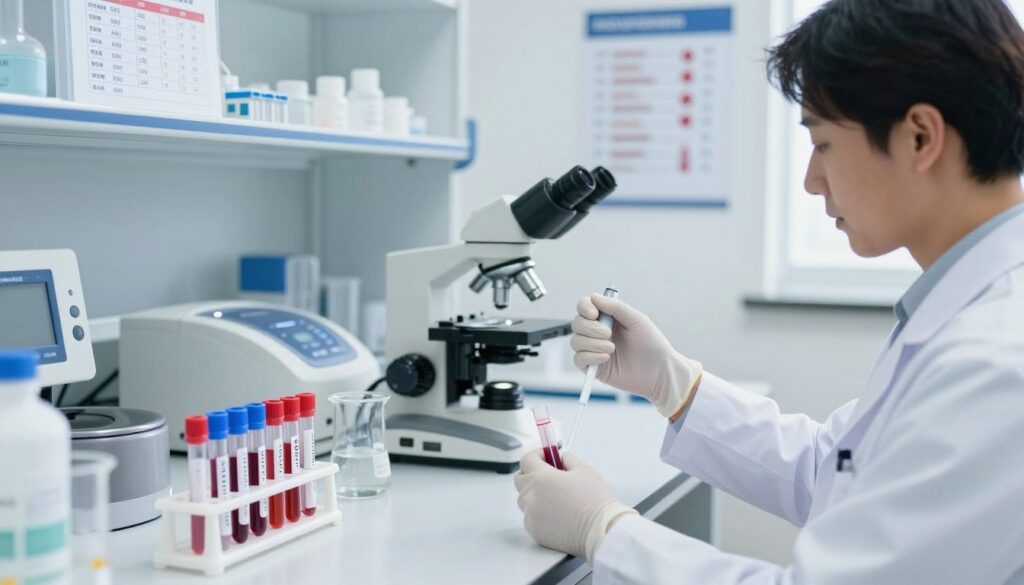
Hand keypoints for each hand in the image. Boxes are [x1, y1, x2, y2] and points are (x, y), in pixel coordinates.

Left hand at [514, 449, 636, 561]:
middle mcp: (531, 496)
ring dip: (535, 494)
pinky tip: (556, 514)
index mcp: (541, 478)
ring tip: (555, 497)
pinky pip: (530, 517)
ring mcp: (531, 516)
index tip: (547, 456)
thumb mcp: (584, 470)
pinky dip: (538, 513)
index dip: (537, 455)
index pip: (526, 460)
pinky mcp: (534, 531)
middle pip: (521, 479)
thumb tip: (561, 458)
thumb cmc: (595, 500)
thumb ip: (568, 459)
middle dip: (532, 474)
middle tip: (550, 475)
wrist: (601, 531)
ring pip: (525, 500)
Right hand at [571, 293, 702, 417]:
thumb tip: (593, 297)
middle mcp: (597, 332)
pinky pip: (578, 359)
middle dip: (590, 328)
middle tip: (609, 334)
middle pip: (577, 323)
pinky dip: (590, 357)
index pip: (584, 306)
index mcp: (607, 318)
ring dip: (592, 344)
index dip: (584, 308)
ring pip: (575, 341)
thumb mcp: (636, 320)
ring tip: (612, 349)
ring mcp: (594, 350)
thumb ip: (616, 307)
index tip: (595, 314)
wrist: (659, 371)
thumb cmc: (652, 344)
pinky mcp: (593, 367)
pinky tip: (606, 358)